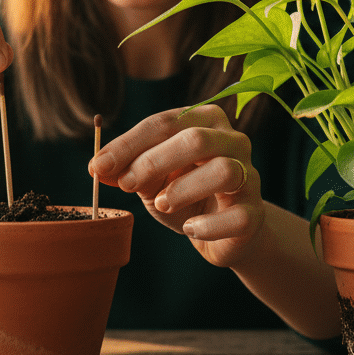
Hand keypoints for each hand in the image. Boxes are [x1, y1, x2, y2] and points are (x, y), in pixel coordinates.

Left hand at [89, 105, 261, 267]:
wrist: (223, 232)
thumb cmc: (186, 195)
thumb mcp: (151, 180)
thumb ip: (127, 170)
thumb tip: (98, 168)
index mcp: (206, 122)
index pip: (165, 122)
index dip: (128, 144)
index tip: (98, 166)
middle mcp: (234, 142)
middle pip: (197, 140)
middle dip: (153, 162)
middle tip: (126, 185)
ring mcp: (250, 177)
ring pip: (224, 171)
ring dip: (183, 189)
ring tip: (160, 204)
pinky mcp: (255, 213)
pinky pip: (237, 217)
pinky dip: (207, 226)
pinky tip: (189, 229)